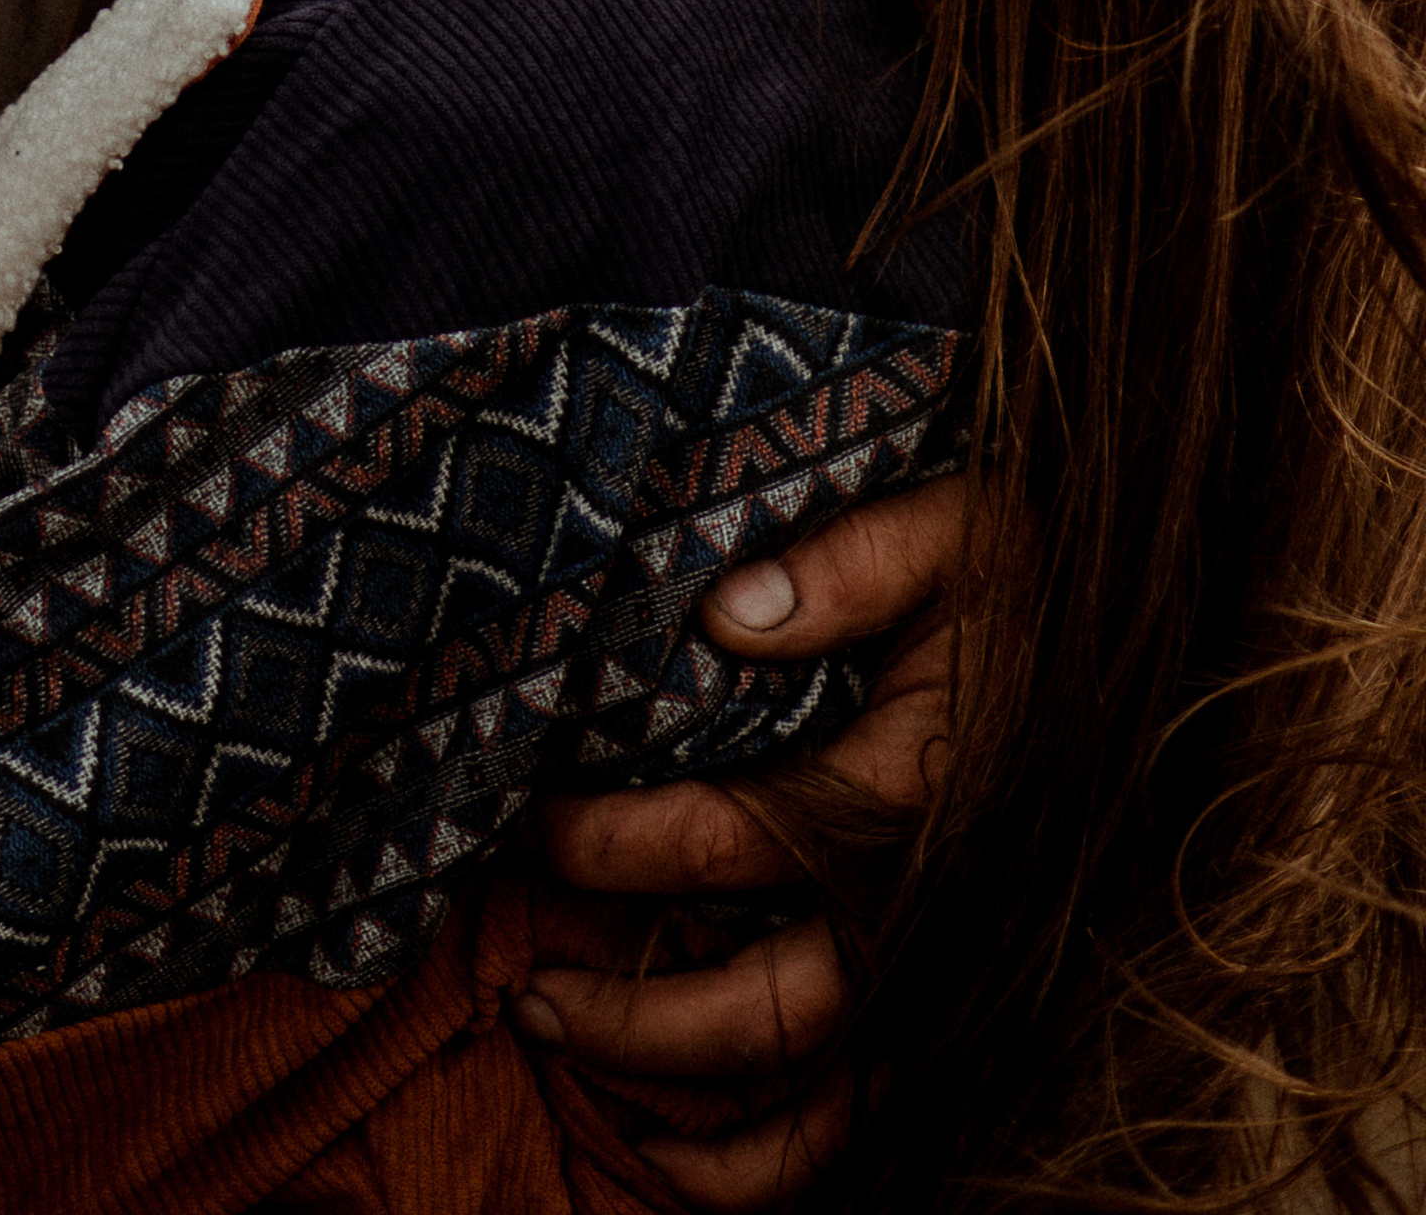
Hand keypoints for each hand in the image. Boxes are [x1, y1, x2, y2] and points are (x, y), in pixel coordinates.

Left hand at [516, 480, 966, 1207]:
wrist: (1159, 653)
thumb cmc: (1034, 578)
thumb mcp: (953, 531)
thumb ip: (844, 565)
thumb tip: (723, 607)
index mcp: (910, 796)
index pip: (727, 844)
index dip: (610, 844)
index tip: (532, 817)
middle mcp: (928, 913)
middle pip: (756, 1014)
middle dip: (623, 1017)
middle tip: (523, 990)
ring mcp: (948, 980)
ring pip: (812, 1112)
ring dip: (682, 1117)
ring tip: (571, 1061)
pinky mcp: (959, 1011)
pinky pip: (864, 1132)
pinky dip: (768, 1172)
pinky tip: (676, 1163)